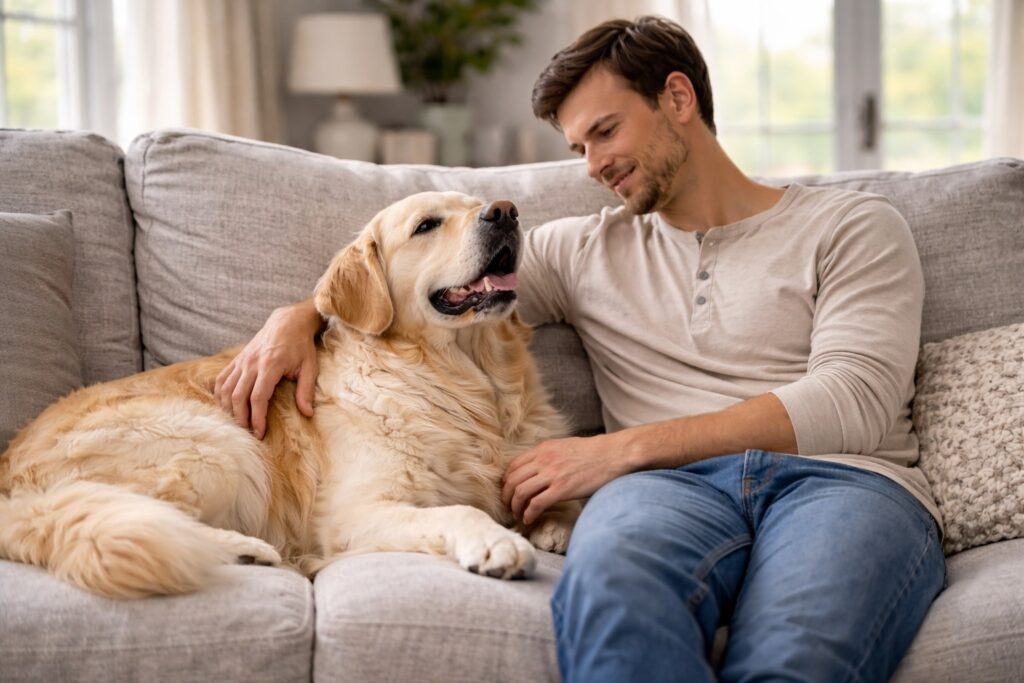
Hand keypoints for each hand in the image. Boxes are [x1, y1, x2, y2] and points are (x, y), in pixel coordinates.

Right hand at [214, 301, 320, 438]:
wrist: (287, 322)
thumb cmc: (300, 346)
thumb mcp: (309, 367)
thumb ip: (306, 390)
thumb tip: (307, 413)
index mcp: (270, 365)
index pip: (258, 397)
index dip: (257, 418)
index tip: (260, 433)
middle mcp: (251, 363)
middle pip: (238, 396)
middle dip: (241, 418)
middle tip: (248, 433)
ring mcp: (241, 361)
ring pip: (225, 389)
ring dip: (229, 409)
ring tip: (238, 422)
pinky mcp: (236, 359)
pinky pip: (221, 379)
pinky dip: (221, 395)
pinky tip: (226, 406)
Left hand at [502, 434, 635, 524]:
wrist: (614, 454)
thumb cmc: (593, 452)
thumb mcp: (564, 446)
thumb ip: (548, 456)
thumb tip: (537, 469)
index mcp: (543, 449)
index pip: (513, 465)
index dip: (506, 482)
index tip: (508, 492)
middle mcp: (544, 460)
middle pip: (513, 480)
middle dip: (506, 497)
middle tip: (509, 507)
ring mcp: (552, 474)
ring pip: (520, 492)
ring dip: (515, 507)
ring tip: (518, 515)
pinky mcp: (563, 489)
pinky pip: (536, 503)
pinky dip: (529, 513)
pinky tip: (529, 519)